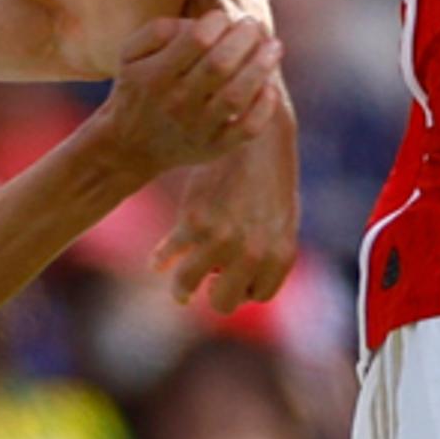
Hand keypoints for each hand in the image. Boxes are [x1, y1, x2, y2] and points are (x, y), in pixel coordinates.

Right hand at [92, 16, 280, 172]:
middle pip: (220, 64)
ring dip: (261, 67)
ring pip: (236, 95)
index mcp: (156, 75)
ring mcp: (197, 128)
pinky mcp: (215, 148)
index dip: (218, 21)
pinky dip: (264, 107)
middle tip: (253, 25)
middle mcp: (176, 102)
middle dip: (245, 38)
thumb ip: (158, 30)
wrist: (130, 145)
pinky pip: (247, 129)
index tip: (223, 18)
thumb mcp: (131, 55)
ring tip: (274, 47)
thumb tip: (201, 22)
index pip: (197, 40)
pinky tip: (269, 87)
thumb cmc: (139, 88)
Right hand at [154, 83, 299, 311]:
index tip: (236, 275)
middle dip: (215, 294)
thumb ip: (268, 255)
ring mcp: (220, 239)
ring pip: (187, 286)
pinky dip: (161, 259)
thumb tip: (245, 294)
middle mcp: (251, 252)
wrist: (256, 135)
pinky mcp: (192, 222)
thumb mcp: (282, 219)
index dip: (244, 287)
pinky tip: (157, 262)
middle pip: (223, 303)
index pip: (257, 295)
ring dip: (181, 288)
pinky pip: (168, 255)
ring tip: (180, 287)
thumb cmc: (271, 178)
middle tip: (208, 281)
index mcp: (280, 254)